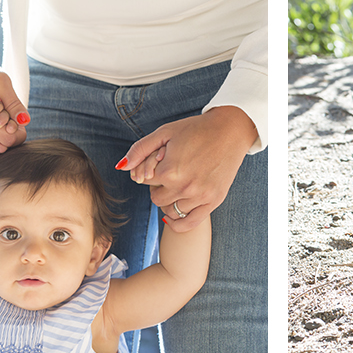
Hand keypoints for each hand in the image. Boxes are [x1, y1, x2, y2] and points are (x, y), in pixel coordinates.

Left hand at [120, 106, 257, 231]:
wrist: (230, 131)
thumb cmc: (196, 129)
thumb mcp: (165, 133)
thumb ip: (140, 150)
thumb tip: (121, 167)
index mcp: (170, 171)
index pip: (145, 181)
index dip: (149, 171)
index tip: (159, 162)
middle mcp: (184, 187)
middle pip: (156, 199)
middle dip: (158, 187)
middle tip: (168, 174)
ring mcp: (200, 196)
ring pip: (171, 211)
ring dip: (169, 202)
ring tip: (176, 187)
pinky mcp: (213, 201)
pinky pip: (189, 223)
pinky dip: (178, 223)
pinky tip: (172, 217)